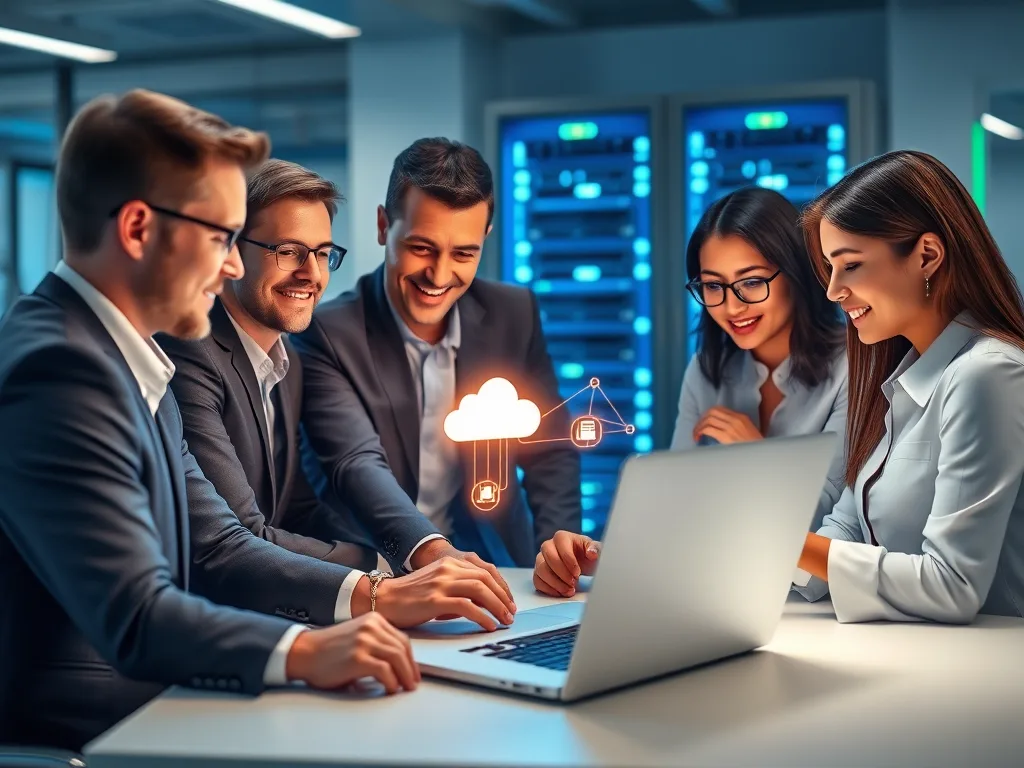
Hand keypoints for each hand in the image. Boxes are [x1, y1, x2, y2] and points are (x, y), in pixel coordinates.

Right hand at [284, 612, 418, 694]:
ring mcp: (365, 641)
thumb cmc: (327, 650)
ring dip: (405, 677)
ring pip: (397, 658)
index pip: (402, 639)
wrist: (304, 653)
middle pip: (402, 648)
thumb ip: (376, 643)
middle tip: (412, 683)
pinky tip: (390, 688)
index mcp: (373, 620)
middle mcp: (371, 627)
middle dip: (411, 669)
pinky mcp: (358, 658)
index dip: (410, 658)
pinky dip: (392, 682)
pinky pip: (385, 671)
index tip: (413, 671)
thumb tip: (398, 664)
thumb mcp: (357, 637)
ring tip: (404, 688)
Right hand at [358, 556, 516, 631]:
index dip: (501, 587)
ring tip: (504, 620)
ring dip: (497, 607)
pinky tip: (488, 625)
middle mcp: (447, 569)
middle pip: (486, 579)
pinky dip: (482, 617)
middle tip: (511, 614)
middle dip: (503, 597)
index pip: (485, 571)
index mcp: (449, 563)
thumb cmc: (410, 597)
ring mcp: (441, 583)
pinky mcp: (435, 600)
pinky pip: (467, 607)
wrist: (384, 599)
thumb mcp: (437, 584)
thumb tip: (483, 603)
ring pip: (480, 590)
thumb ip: (458, 587)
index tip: (509, 602)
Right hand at [533, 531, 599, 597]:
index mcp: (562, 537)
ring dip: (555, 583)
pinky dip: (548, 589)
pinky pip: (537, 581)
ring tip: (568, 590)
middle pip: (549, 558)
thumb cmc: (587, 555)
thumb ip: (596, 549)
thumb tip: (592, 553)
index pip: (561, 546)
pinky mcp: (538, 572)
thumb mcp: (595, 550)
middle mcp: (548, 546)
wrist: (582, 564)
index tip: (578, 573)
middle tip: (573, 583)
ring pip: (541, 570)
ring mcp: (541, 559)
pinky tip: (560, 592)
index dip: (569, 561)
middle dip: (562, 573)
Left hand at [692, 406, 762, 443]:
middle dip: (702, 419)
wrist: (762, 455)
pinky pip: (708, 429)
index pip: (720, 409)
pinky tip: (699, 438)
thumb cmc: (755, 448)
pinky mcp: (726, 436)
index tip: (704, 422)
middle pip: (712, 412)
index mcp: (741, 417)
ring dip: (699, 426)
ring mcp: (731, 427)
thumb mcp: (749, 433)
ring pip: (708, 419)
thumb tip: (721, 430)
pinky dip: (700, 432)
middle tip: (698, 428)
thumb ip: (737, 428)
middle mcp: (735, 419)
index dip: (708, 414)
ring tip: (696, 435)